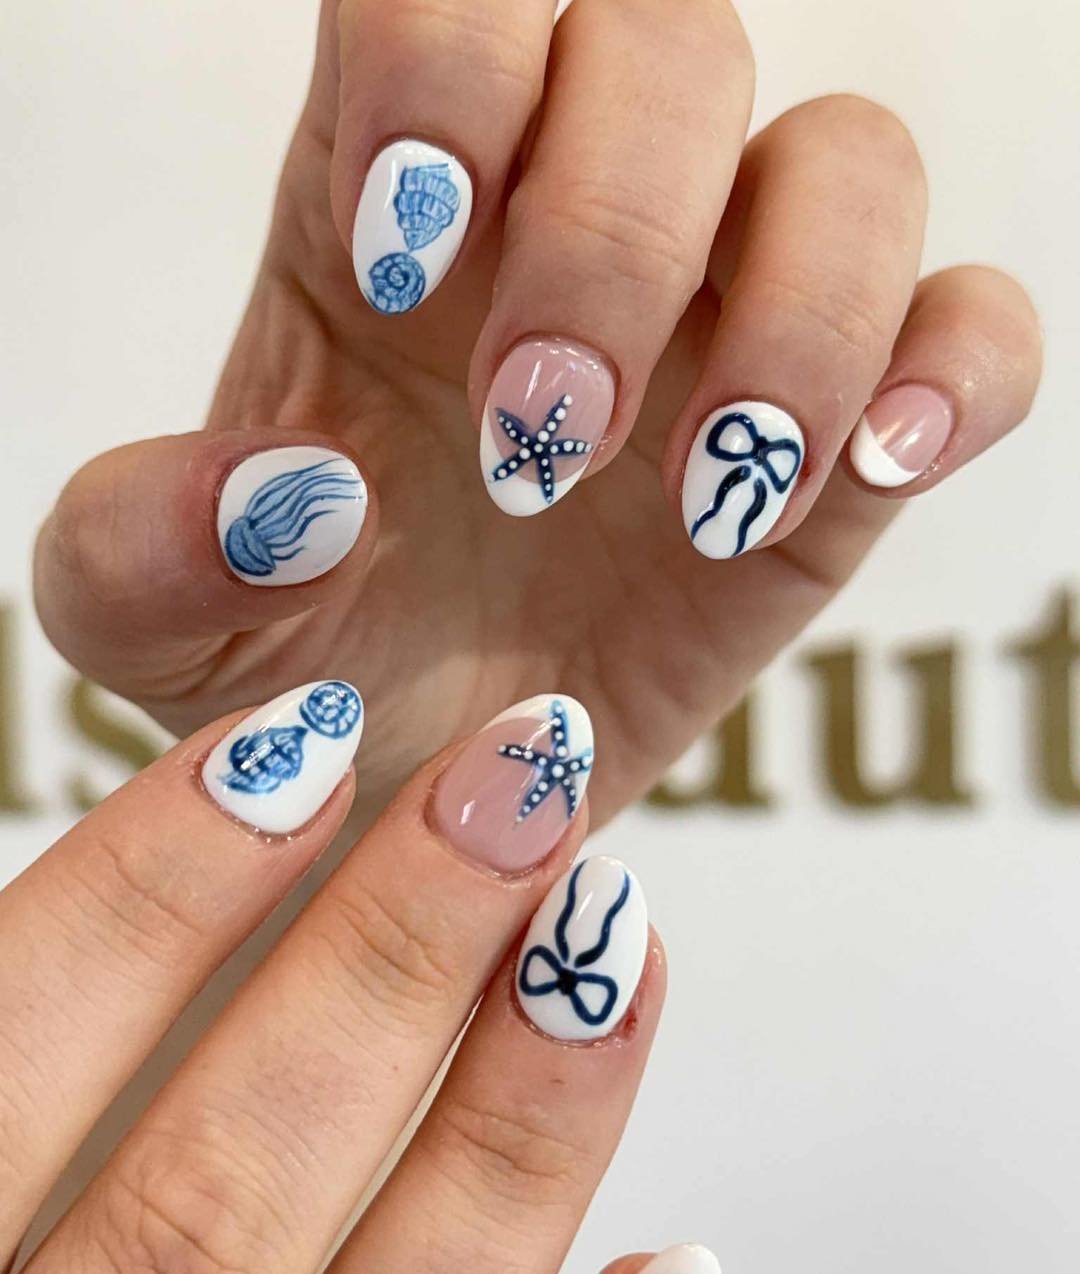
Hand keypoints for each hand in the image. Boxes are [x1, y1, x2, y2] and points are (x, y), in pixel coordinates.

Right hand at [0, 681, 701, 1273]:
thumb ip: (16, 1075)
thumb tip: (205, 820)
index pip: (10, 1058)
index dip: (150, 889)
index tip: (300, 740)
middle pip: (215, 1188)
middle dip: (381, 961)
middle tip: (522, 778)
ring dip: (515, 1130)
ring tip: (618, 941)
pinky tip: (677, 1273)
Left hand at [34, 0, 1041, 829]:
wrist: (427, 781)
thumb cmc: (299, 673)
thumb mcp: (154, 629)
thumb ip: (136, 550)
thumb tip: (281, 498)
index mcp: (390, 214)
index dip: (451, 73)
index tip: (418, 258)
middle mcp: (574, 229)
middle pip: (668, 49)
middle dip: (615, 237)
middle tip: (544, 448)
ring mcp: (727, 324)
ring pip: (850, 164)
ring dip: (798, 317)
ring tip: (707, 499)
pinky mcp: (838, 438)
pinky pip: (969, 323)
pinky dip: (952, 371)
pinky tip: (862, 472)